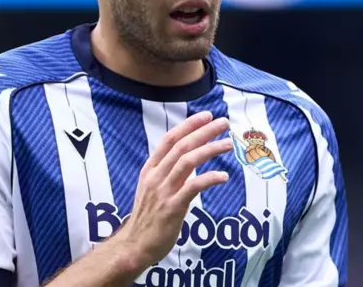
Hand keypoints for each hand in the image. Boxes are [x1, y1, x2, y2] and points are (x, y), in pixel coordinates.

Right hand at [112, 111, 231, 269]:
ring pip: (188, 162)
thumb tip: (190, 160)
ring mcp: (163, 191)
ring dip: (210, 150)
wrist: (134, 245)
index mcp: (150, 169)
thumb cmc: (147, 218)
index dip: (188, 125)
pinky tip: (223, 176)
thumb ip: (168, 173)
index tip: (206, 116)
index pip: (169, 139)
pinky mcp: (172, 208)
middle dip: (204, 132)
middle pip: (182, 146)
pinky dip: (209, 178)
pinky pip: (193, 187)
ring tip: (228, 144)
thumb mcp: (152, 188)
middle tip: (223, 123)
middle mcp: (156, 176)